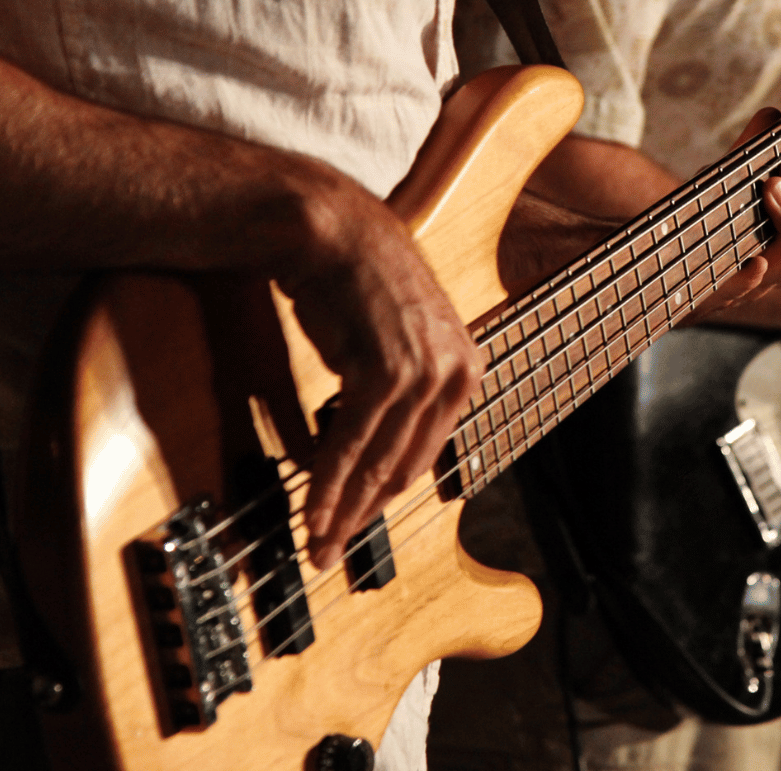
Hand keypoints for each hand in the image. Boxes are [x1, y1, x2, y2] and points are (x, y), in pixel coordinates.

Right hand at [283, 180, 484, 568]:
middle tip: (331, 549)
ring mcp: (424, 373)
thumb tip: (377, 456)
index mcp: (468, 368)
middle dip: (364, 516)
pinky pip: (350, 443)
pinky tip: (312, 509)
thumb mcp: (400, 340)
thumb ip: (403, 392)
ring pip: (379, 463)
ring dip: (343, 509)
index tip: (358, 524)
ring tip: (316, 541)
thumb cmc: (357, 283)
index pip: (427, 451)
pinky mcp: (385, 372)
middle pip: (405, 467)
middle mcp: (456, 372)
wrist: (333, 231)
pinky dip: (329, 482)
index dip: (386, 495)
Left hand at [692, 109, 780, 317]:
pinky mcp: (728, 291)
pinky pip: (745, 290)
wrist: (678, 261)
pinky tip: (753, 262)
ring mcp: (767, 276)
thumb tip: (773, 115)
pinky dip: (752, 277)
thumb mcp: (736, 175)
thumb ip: (754, 146)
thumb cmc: (719, 214)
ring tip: (770, 187)